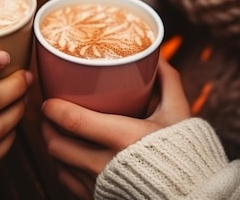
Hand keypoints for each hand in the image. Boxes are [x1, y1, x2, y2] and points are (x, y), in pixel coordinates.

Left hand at [41, 61, 189, 199]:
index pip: (73, 121)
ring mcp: (100, 185)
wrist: (193, 195)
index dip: (53, 108)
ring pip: (58, 163)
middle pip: (57, 144)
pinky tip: (68, 156)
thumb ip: (168, 82)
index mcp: (124, 137)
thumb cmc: (185, 153)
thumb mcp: (179, 114)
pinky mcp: (98, 199)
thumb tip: (156, 55)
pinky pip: (67, 182)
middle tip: (48, 112)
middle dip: (46, 125)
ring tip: (55, 130)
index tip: (49, 100)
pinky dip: (63, 166)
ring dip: (53, 145)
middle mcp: (106, 165)